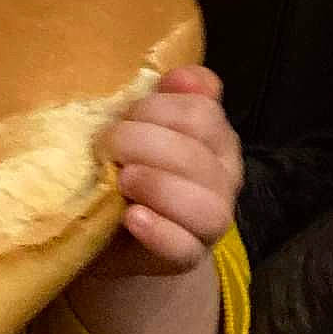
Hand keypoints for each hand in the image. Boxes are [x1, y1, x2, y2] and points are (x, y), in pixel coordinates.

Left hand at [102, 64, 241, 273]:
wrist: (112, 233)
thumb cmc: (125, 169)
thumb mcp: (138, 127)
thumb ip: (162, 97)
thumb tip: (182, 77)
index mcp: (215, 137)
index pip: (203, 112)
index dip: (158, 109)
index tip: (123, 114)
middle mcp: (224, 177)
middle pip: (197, 154)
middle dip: (145, 144)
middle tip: (108, 147)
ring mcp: (212, 220)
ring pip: (205, 204)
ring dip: (157, 186)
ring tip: (121, 180)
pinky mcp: (189, 256)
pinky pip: (185, 247)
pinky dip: (158, 231)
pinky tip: (131, 217)